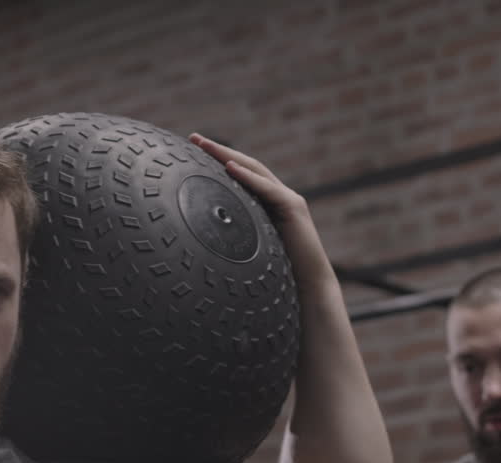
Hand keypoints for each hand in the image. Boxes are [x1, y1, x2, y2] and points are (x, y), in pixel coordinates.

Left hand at [189, 133, 334, 286]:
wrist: (308, 286)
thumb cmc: (278, 275)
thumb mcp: (247, 251)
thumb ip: (231, 237)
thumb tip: (197, 239)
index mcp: (266, 205)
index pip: (240, 175)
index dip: (218, 161)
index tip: (192, 149)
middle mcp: (278, 196)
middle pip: (246, 165)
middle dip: (219, 151)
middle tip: (194, 138)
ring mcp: (288, 199)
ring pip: (256, 170)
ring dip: (229, 156)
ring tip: (206, 146)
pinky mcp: (294, 207)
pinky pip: (268, 189)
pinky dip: (249, 177)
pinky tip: (230, 168)